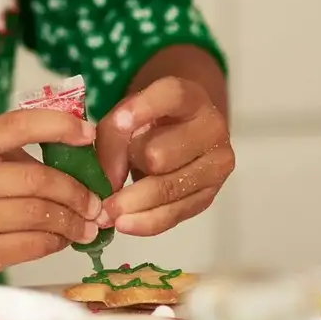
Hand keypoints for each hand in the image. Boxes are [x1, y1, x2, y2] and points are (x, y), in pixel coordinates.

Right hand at [0, 108, 103, 282]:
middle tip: (96, 203)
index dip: (60, 126)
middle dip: (77, 192)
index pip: (18, 125)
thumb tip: (82, 152)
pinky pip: (31, 244)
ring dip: (72, 220)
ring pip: (38, 214)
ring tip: (87, 224)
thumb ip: (18, 153)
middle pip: (37, 179)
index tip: (88, 136)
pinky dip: (56, 241)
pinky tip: (63, 239)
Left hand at [97, 77, 232, 235]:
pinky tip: (123, 223)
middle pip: (159, 154)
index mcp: (192, 98)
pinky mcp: (210, 195)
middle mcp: (212, 129)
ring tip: (104, 211)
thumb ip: (114, 134)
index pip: (171, 96)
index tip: (117, 124)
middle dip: (126, 167)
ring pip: (167, 188)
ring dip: (131, 202)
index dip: (140, 110)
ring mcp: (216, 164)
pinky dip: (145, 222)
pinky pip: (174, 214)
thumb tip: (109, 182)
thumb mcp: (129, 113)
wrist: (181, 135)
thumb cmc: (150, 121)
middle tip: (103, 178)